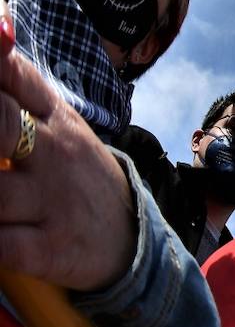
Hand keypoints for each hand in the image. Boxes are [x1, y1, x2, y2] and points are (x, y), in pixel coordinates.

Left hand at [0, 0, 135, 290]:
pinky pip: (1, 246)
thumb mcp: (58, 123)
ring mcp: (53, 202)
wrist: (129, 241)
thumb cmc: (72, 175)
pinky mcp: (50, 250)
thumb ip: (18, 82)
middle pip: (1, 124)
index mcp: (52, 120)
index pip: (15, 76)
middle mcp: (54, 155)